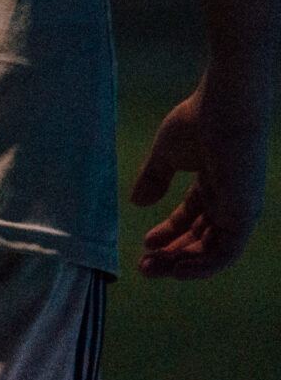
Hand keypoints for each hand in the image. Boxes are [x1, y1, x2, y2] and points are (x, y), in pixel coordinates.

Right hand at [131, 78, 269, 278]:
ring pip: (212, 251)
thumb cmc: (197, 123)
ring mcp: (238, 211)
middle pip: (201, 240)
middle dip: (172, 255)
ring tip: (154, 269)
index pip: (192, 220)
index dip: (168, 234)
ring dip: (183, 264)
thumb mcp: (166, 154)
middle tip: (144, 267)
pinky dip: (204, 265)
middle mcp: (228, 203)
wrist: (223, 110)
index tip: (144, 243)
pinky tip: (179, 270)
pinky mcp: (243, 216)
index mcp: (213, 187)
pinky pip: (226, 252)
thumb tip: (136, 202)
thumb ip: (154, 178)